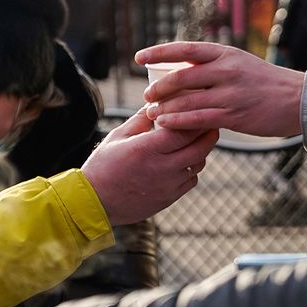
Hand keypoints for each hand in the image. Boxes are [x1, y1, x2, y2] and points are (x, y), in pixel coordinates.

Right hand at [80, 109, 217, 224]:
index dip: (195, 118)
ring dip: (201, 150)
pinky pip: (191, 180)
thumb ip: (140, 119)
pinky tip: (184, 160)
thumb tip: (157, 103)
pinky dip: (192, 168)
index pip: (183, 130)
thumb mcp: (118, 136)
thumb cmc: (103, 166)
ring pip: (198, 163)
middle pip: (199, 147)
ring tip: (196, 139)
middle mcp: (160, 168)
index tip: (200, 108)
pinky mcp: (169, 198)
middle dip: (208, 132)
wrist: (96, 203)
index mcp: (146, 149)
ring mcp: (167, 185)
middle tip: (210, 121)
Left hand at [136, 41, 305, 137]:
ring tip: (152, 113)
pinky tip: (166, 124)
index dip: (159, 52)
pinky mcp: (233, 115)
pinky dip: (177, 121)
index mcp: (225, 53)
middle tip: (147, 95)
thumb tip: (181, 70)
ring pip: (185, 100)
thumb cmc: (266, 83)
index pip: (185, 49)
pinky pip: (197, 119)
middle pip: (180, 77)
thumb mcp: (240, 64)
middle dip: (158, 87)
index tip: (139, 57)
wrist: (298, 99)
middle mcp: (225, 70)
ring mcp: (229, 93)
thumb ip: (213, 66)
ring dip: (164, 108)